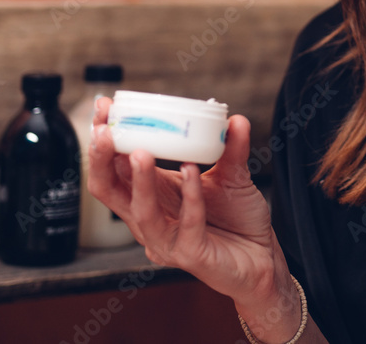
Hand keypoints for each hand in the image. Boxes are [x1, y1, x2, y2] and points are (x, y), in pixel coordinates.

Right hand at [87, 99, 290, 312]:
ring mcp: (166, 240)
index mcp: (152, 194)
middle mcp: (150, 219)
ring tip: (140, 152)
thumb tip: (235, 119)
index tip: (104, 108)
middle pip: (109, 191)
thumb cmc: (238, 220)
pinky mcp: (190, 255)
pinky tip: (192, 171)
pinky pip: (186, 223)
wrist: (263, 257)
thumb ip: (231, 148)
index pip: (113, 168)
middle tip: (105, 130)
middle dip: (102, 158)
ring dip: (139, 180)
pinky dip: (189, 195)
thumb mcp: (233, 175)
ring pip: (141, 211)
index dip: (104, 140)